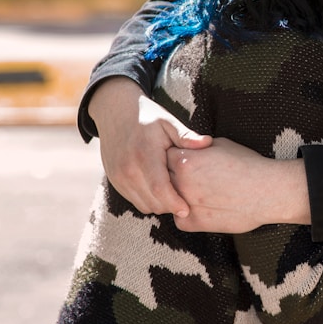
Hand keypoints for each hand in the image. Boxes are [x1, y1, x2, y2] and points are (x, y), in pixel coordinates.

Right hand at [88, 77, 211, 215]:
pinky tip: (160, 191)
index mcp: (144, 154)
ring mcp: (119, 176)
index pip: (160, 188)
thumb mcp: (168, 122)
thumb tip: (207, 143)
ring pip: (143, 205)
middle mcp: (128, 168)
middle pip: (152, 201)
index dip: (174, 203)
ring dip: (159, 205)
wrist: (115, 112)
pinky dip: (148, 200)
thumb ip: (186, 136)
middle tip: (186, 201)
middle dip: (170, 206)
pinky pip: (134, 200)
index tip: (187, 210)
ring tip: (174, 195)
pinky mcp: (114, 181)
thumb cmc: (148, 117)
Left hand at [167, 138, 310, 232]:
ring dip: (177, 197)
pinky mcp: (194, 223)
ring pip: (169, 200)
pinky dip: (187, 214)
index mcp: (186, 160)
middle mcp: (181, 183)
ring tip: (198, 192)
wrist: (267, 192)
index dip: (174, 158)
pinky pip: (179, 219)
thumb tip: (189, 149)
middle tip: (190, 177)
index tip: (184, 160)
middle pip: (163, 179)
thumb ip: (198, 149)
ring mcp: (186, 204)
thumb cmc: (248, 165)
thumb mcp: (221, 145)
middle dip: (173, 177)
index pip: (164, 157)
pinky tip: (203, 207)